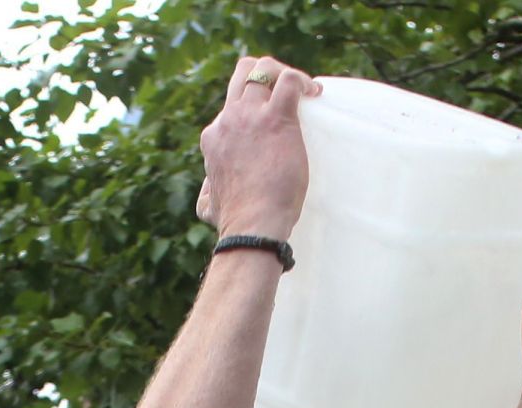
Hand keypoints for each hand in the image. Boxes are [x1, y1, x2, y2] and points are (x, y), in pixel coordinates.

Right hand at [196, 57, 321, 242]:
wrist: (252, 225)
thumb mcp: (208, 207)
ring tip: (304, 90)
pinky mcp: (276, 119)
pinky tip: (314, 93)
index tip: (271, 124)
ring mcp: (250, 116)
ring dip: (283, 73)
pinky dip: (303, 81)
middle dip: (265, 76)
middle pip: (242, 74)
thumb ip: (207, 196)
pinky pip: (289, 81)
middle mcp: (229, 120)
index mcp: (214, 137)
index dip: (252, 111)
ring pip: (262, 69)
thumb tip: (208, 197)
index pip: (230, 108)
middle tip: (286, 94)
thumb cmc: (236, 222)